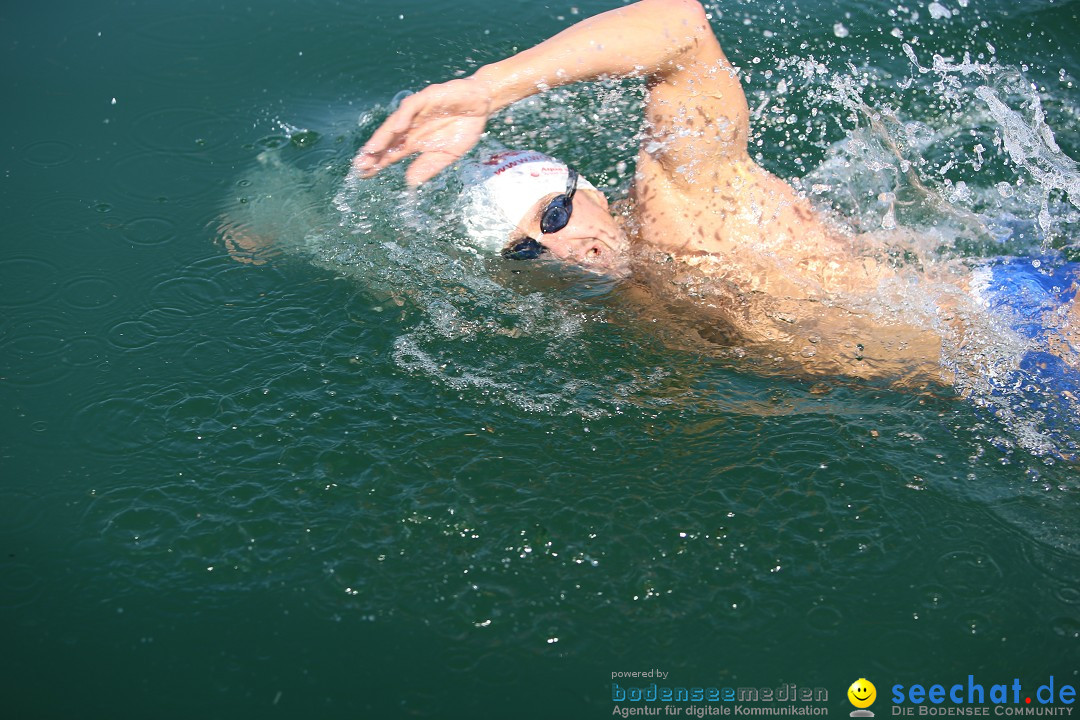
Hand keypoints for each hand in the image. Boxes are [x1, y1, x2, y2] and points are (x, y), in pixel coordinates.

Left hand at [352, 77, 492, 185]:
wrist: (481, 104)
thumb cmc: (463, 128)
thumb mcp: (447, 155)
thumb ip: (429, 166)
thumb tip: (410, 182)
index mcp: (414, 141)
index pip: (391, 153)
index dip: (377, 163)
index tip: (364, 175)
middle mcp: (411, 127)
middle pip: (387, 140)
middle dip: (374, 152)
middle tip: (360, 165)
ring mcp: (416, 112)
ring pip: (394, 123)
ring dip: (383, 136)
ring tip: (372, 149)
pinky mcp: (426, 98)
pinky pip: (411, 107)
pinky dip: (403, 116)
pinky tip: (397, 128)